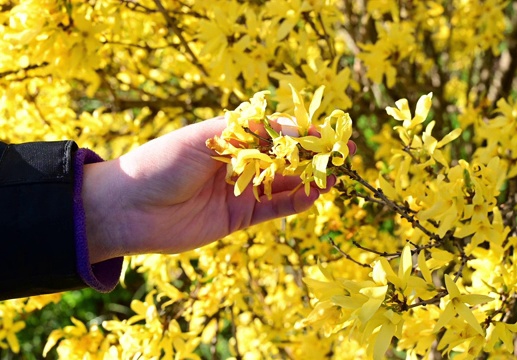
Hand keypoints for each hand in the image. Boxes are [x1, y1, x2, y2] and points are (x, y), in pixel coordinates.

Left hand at [82, 116, 353, 262]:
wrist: (128, 209)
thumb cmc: (162, 162)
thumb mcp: (206, 139)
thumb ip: (251, 134)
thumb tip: (295, 127)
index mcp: (230, 137)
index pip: (277, 130)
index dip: (306, 132)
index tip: (332, 134)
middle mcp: (239, 162)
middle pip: (286, 158)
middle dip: (315, 156)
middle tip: (344, 157)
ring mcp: (241, 190)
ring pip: (285, 183)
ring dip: (311, 180)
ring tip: (335, 178)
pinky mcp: (239, 217)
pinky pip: (274, 208)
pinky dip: (296, 202)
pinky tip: (314, 196)